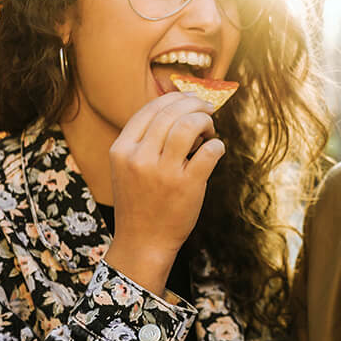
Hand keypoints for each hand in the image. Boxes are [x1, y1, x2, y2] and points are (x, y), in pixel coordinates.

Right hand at [105, 93, 224, 293]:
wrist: (143, 242)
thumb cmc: (140, 203)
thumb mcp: (128, 168)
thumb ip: (144, 141)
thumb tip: (178, 111)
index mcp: (122, 150)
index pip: (150, 109)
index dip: (174, 98)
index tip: (189, 100)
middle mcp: (139, 157)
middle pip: (171, 112)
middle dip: (194, 105)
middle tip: (208, 110)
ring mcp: (163, 172)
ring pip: (189, 125)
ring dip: (205, 121)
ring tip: (211, 129)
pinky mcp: (187, 185)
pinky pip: (209, 151)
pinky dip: (218, 145)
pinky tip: (216, 149)